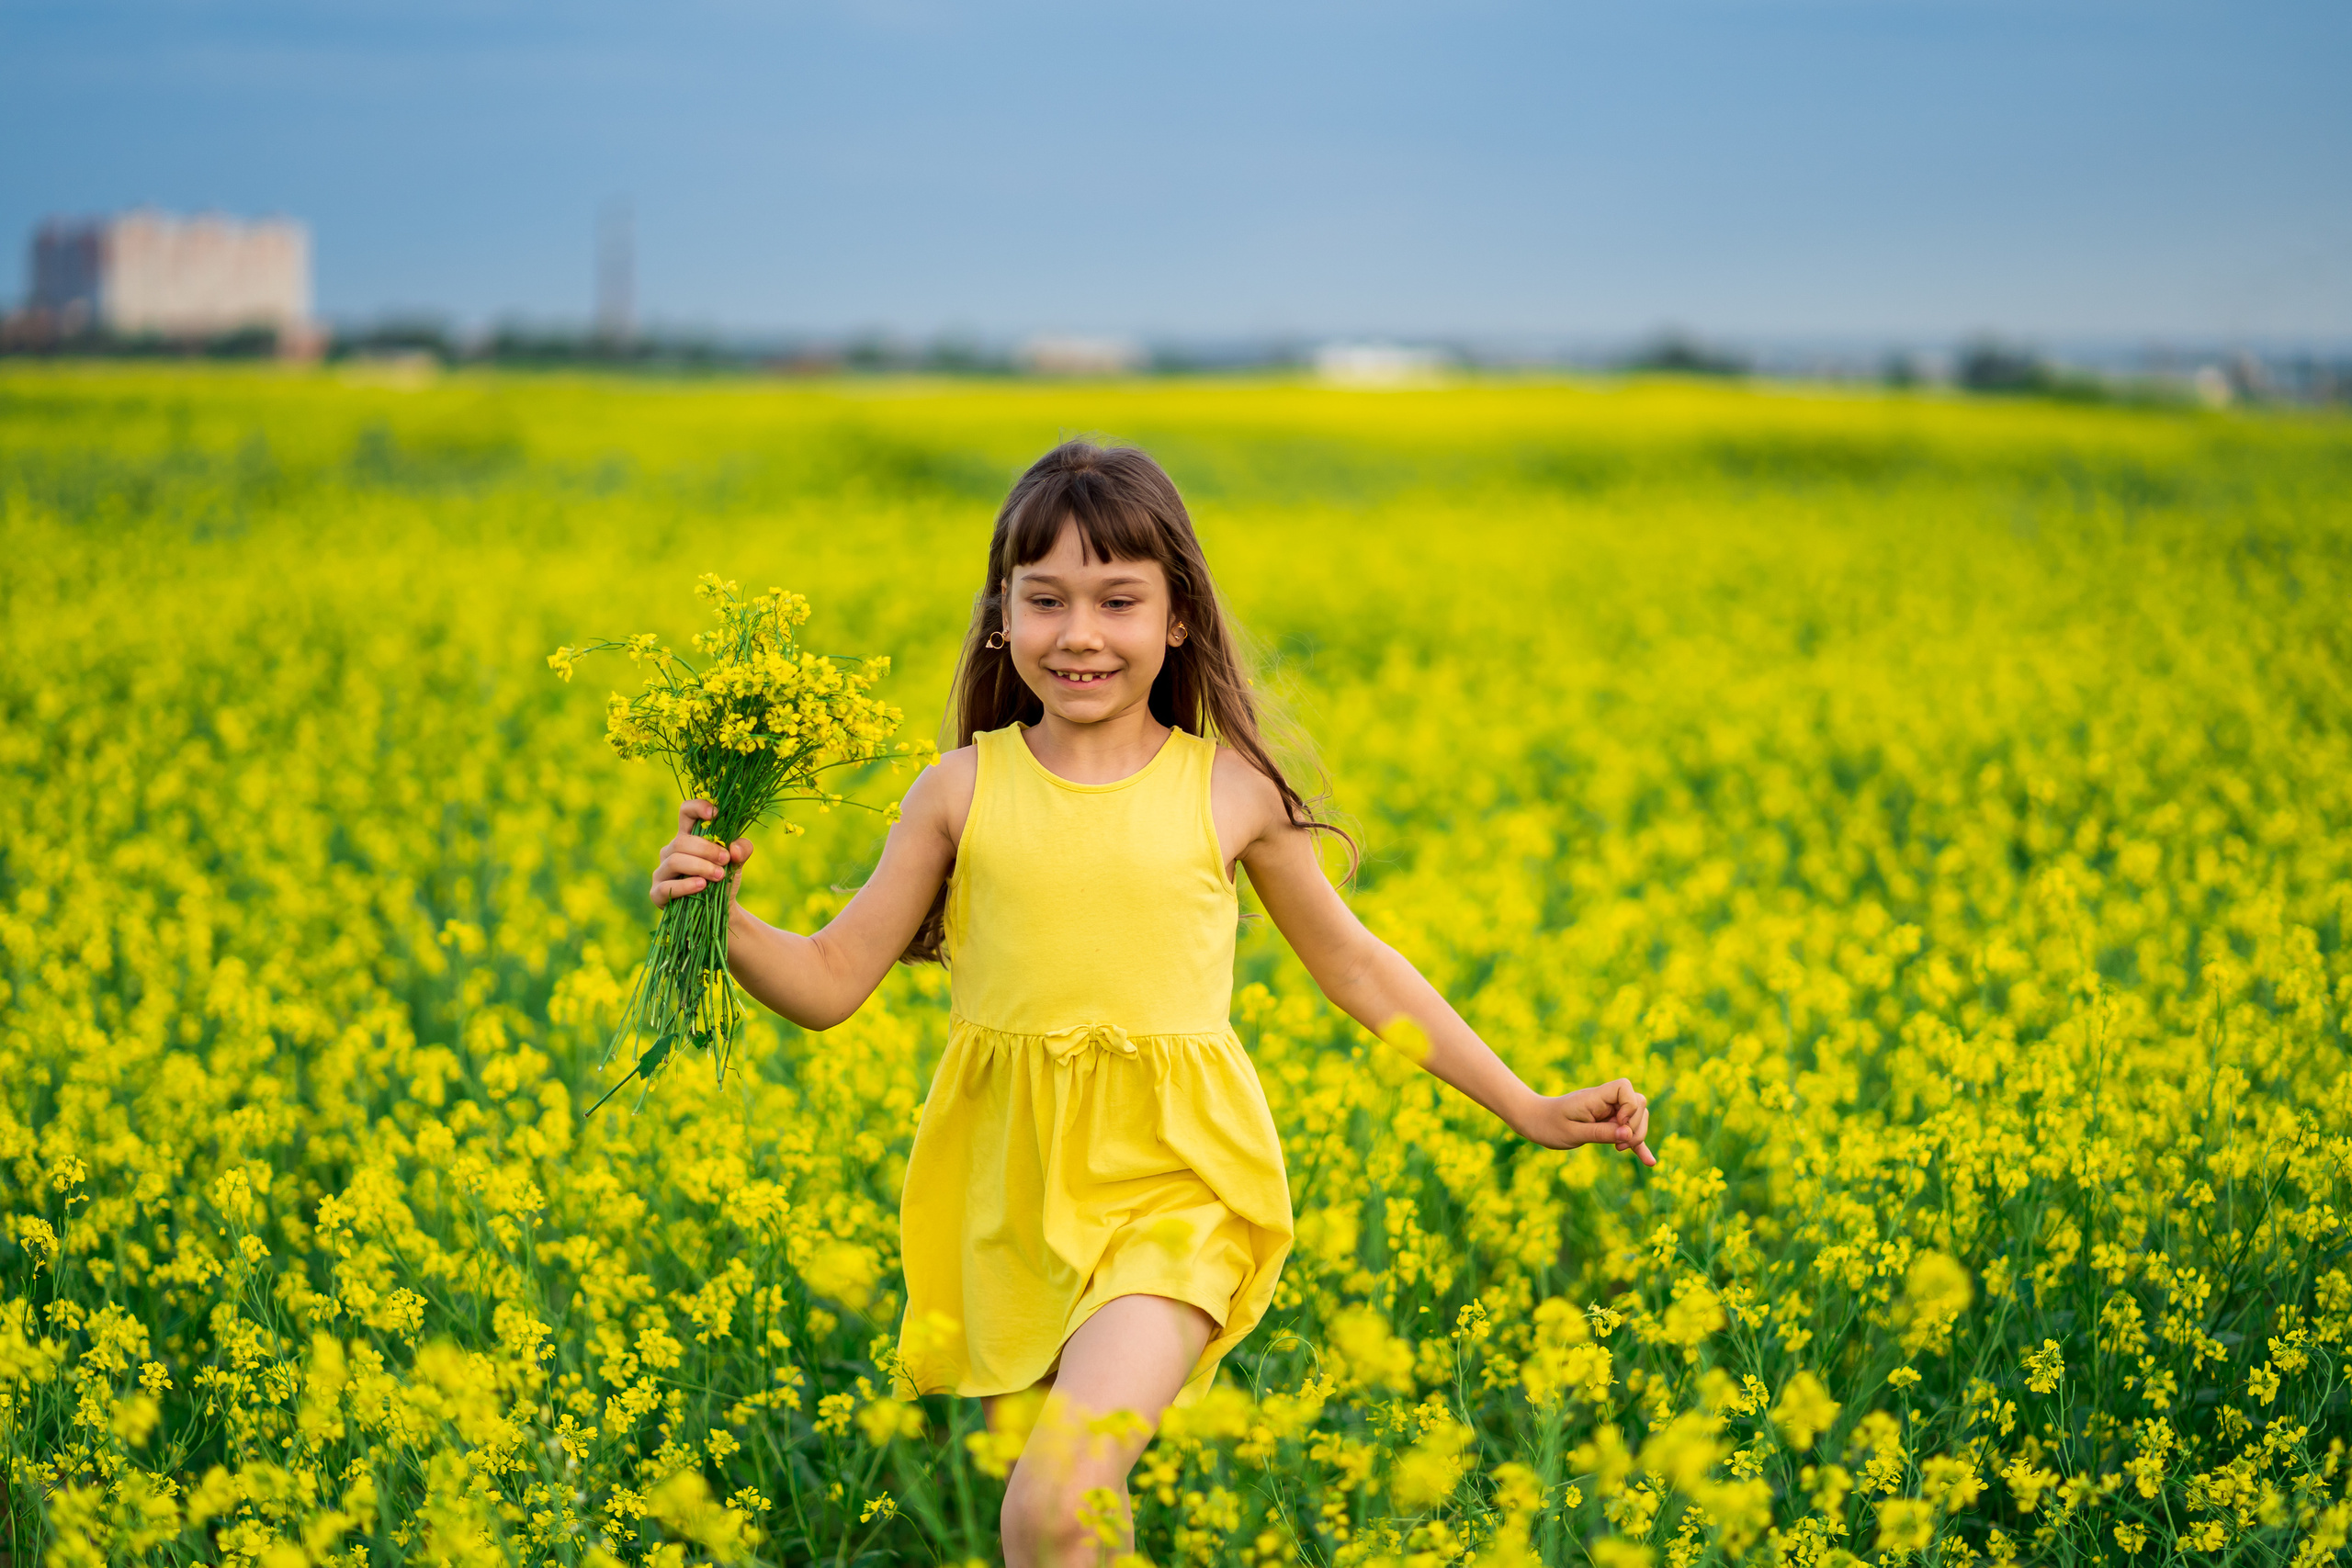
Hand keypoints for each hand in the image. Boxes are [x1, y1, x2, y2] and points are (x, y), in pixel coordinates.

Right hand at [650, 800, 753, 909]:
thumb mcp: (737, 862)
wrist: (722, 911)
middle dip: (707, 849)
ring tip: (720, 876)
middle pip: (682, 841)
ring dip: (701, 866)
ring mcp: (662, 872)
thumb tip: (734, 848)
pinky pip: (667, 886)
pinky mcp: (657, 893)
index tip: (716, 815)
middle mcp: (671, 851)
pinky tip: (702, 886)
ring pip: (675, 860)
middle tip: (726, 860)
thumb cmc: (724, 879)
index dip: (698, 807)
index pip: (686, 812)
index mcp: (688, 837)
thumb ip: (742, 849)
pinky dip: (686, 885)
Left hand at [1518, 1077, 1655, 1164]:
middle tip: (1618, 1144)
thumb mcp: (1572, 1133)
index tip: (1617, 1124)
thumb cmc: (1548, 1125)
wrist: (1535, 1121)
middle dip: (1636, 1125)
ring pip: (1637, 1116)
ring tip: (1619, 1148)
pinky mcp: (1607, 1124)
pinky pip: (1627, 1132)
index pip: (1624, 1087)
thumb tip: (1627, 1133)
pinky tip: (1649, 1162)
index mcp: (1595, 1097)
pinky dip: (1637, 1145)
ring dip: (1635, 1134)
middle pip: (1638, 1103)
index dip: (1629, 1106)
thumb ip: (1600, 1132)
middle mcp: (1604, 1101)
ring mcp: (1608, 1112)